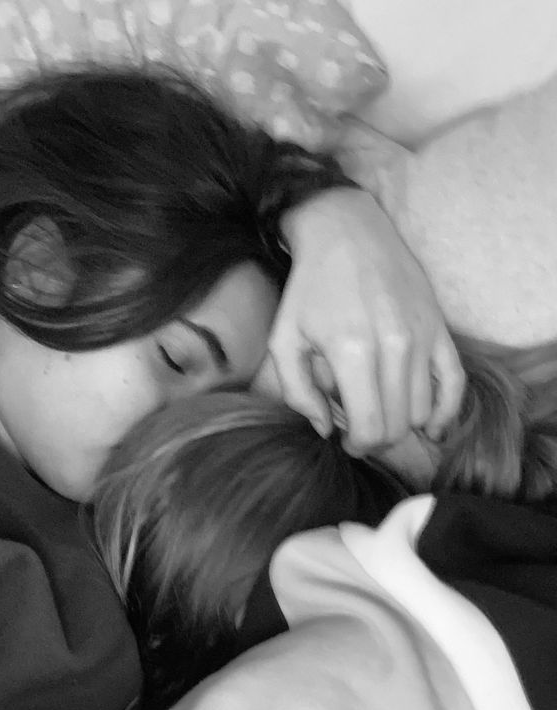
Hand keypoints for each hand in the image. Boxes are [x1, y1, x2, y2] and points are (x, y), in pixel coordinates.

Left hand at [256, 188, 464, 452]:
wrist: (346, 231)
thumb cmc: (309, 289)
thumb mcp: (285, 340)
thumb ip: (297, 392)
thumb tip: (324, 429)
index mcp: (352, 351)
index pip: (370, 427)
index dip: (358, 445)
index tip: (345, 439)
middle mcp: (394, 346)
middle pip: (399, 425)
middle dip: (378, 439)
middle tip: (360, 429)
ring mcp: (422, 337)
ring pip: (424, 410)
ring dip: (403, 424)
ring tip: (381, 413)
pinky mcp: (440, 328)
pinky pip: (456, 383)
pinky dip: (446, 411)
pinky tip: (432, 426)